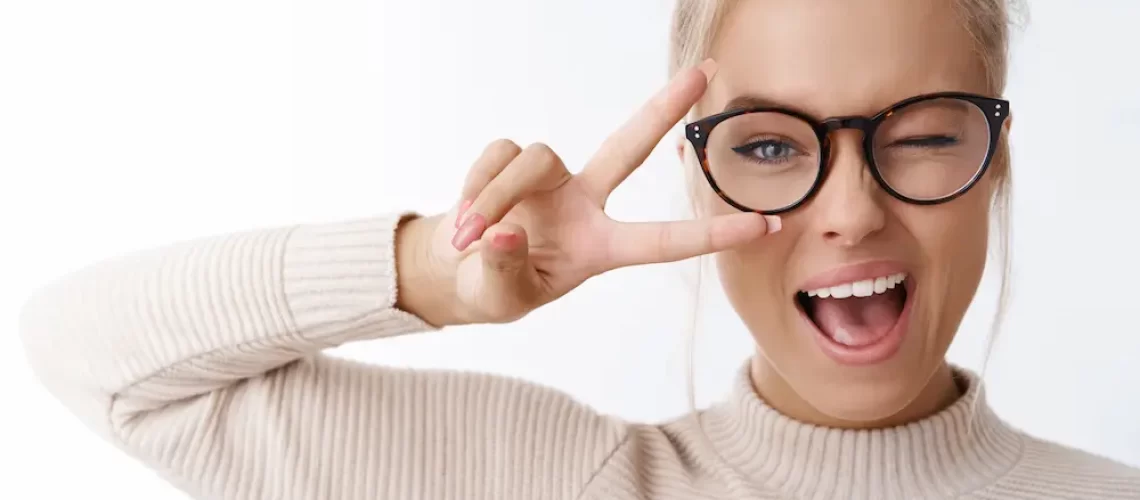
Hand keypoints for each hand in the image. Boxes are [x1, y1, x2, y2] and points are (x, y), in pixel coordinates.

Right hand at [397, 59, 781, 326]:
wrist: (458, 271)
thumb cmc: (495, 290)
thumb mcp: (500, 296)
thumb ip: (505, 271)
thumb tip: (506, 230)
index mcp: (599, 249)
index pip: (662, 240)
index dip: (711, 234)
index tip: (765, 224)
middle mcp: (585, 205)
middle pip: (628, 145)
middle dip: (663, 108)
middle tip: (705, 71)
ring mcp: (551, 180)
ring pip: (533, 157)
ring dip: (495, 194)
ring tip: (469, 235)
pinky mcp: (514, 162)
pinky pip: (498, 155)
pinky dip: (476, 184)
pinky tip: (464, 218)